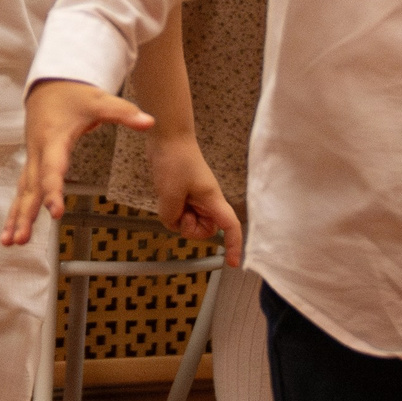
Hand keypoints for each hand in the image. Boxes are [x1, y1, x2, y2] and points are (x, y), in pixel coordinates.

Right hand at [3, 79, 153, 246]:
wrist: (49, 84)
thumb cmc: (74, 94)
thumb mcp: (99, 100)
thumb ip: (124, 113)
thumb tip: (149, 122)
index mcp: (54, 139)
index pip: (52, 170)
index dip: (53, 191)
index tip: (55, 211)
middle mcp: (38, 152)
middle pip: (31, 187)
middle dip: (25, 214)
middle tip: (21, 239)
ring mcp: (32, 158)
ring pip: (22, 192)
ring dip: (16, 217)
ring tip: (10, 242)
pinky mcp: (31, 163)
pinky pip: (21, 190)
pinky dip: (15, 210)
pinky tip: (11, 231)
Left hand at [148, 132, 243, 267]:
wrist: (168, 137)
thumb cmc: (175, 160)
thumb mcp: (171, 194)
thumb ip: (172, 216)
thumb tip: (173, 222)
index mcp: (212, 200)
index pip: (231, 226)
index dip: (234, 245)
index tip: (232, 263)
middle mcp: (207, 201)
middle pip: (206, 231)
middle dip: (190, 229)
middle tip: (179, 212)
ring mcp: (196, 198)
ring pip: (189, 223)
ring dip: (177, 217)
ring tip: (171, 197)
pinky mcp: (184, 194)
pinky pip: (178, 212)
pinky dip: (171, 209)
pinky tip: (167, 193)